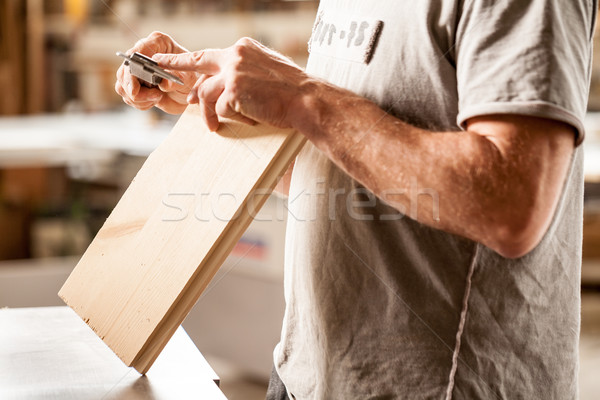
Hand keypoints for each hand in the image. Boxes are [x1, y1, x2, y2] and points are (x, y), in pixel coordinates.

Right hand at [115, 31, 199, 113]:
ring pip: (122, 86)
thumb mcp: (189, 78)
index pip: (135, 53)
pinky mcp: (135, 83)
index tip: (134, 89)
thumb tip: (163, 84)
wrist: (190, 90)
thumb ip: (177, 79)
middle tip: (156, 97)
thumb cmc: (192, 78)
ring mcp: (136, 68)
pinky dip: (139, 103)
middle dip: (135, 90)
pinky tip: (154, 100)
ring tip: (158, 98)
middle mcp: (143, 53)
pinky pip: (127, 96)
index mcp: (157, 42)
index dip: (131, 71)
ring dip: (138, 98)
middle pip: (124, 71)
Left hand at [152, 37, 309, 129]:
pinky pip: (219, 109)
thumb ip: (245, 71)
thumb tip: (225, 83)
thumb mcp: (268, 70)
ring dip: (205, 112)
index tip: (179, 65)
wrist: (306, 99)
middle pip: (196, 61)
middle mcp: (235, 56)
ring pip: (204, 93)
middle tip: (160, 67)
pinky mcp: (233, 92)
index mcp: (243, 48)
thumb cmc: (292, 90)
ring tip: (212, 126)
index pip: (211, 55)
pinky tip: (239, 123)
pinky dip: (227, 119)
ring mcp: (233, 73)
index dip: (194, 65)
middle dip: (175, 65)